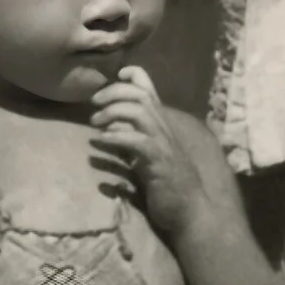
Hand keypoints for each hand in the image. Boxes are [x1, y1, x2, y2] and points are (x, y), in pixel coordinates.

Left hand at [89, 63, 196, 236]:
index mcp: (161, 124)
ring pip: (139, 112)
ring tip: (95, 123)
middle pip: (139, 95)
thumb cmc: (167, 183)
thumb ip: (133, 136)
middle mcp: (164, 128)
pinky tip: (101, 141)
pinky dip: (116, 137)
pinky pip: (136, 141)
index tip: (115, 75)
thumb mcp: (147, 154)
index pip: (150, 89)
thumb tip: (110, 125)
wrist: (190, 208)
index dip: (133, 75)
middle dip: (113, 92)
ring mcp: (163, 143)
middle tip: (94, 103)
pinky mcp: (158, 161)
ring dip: (112, 112)